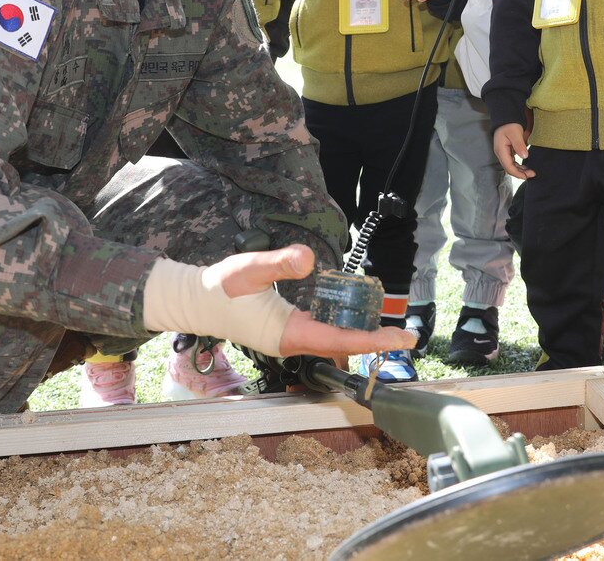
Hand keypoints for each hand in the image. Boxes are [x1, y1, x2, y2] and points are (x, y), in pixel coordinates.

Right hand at [208, 245, 416, 357]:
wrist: (196, 301)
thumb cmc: (221, 287)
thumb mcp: (250, 269)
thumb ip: (278, 263)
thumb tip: (308, 258)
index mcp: (290, 334)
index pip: (341, 339)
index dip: (373, 340)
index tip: (401, 339)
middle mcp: (294, 343)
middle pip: (343, 345)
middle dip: (375, 343)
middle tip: (408, 337)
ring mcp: (290, 339)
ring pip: (334, 342)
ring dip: (362, 338)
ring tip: (391, 332)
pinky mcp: (287, 332)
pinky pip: (322, 334)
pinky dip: (344, 329)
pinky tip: (356, 318)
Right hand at [493, 123, 534, 179]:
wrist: (506, 118)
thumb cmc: (509, 124)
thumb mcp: (515, 133)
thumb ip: (519, 145)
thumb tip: (524, 156)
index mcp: (501, 150)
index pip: (508, 167)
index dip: (518, 173)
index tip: (528, 175)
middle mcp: (501, 154)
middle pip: (509, 168)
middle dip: (520, 173)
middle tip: (532, 174)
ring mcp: (503, 153)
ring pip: (511, 166)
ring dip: (520, 171)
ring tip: (531, 172)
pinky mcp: (507, 152)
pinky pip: (512, 162)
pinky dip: (519, 166)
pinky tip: (526, 167)